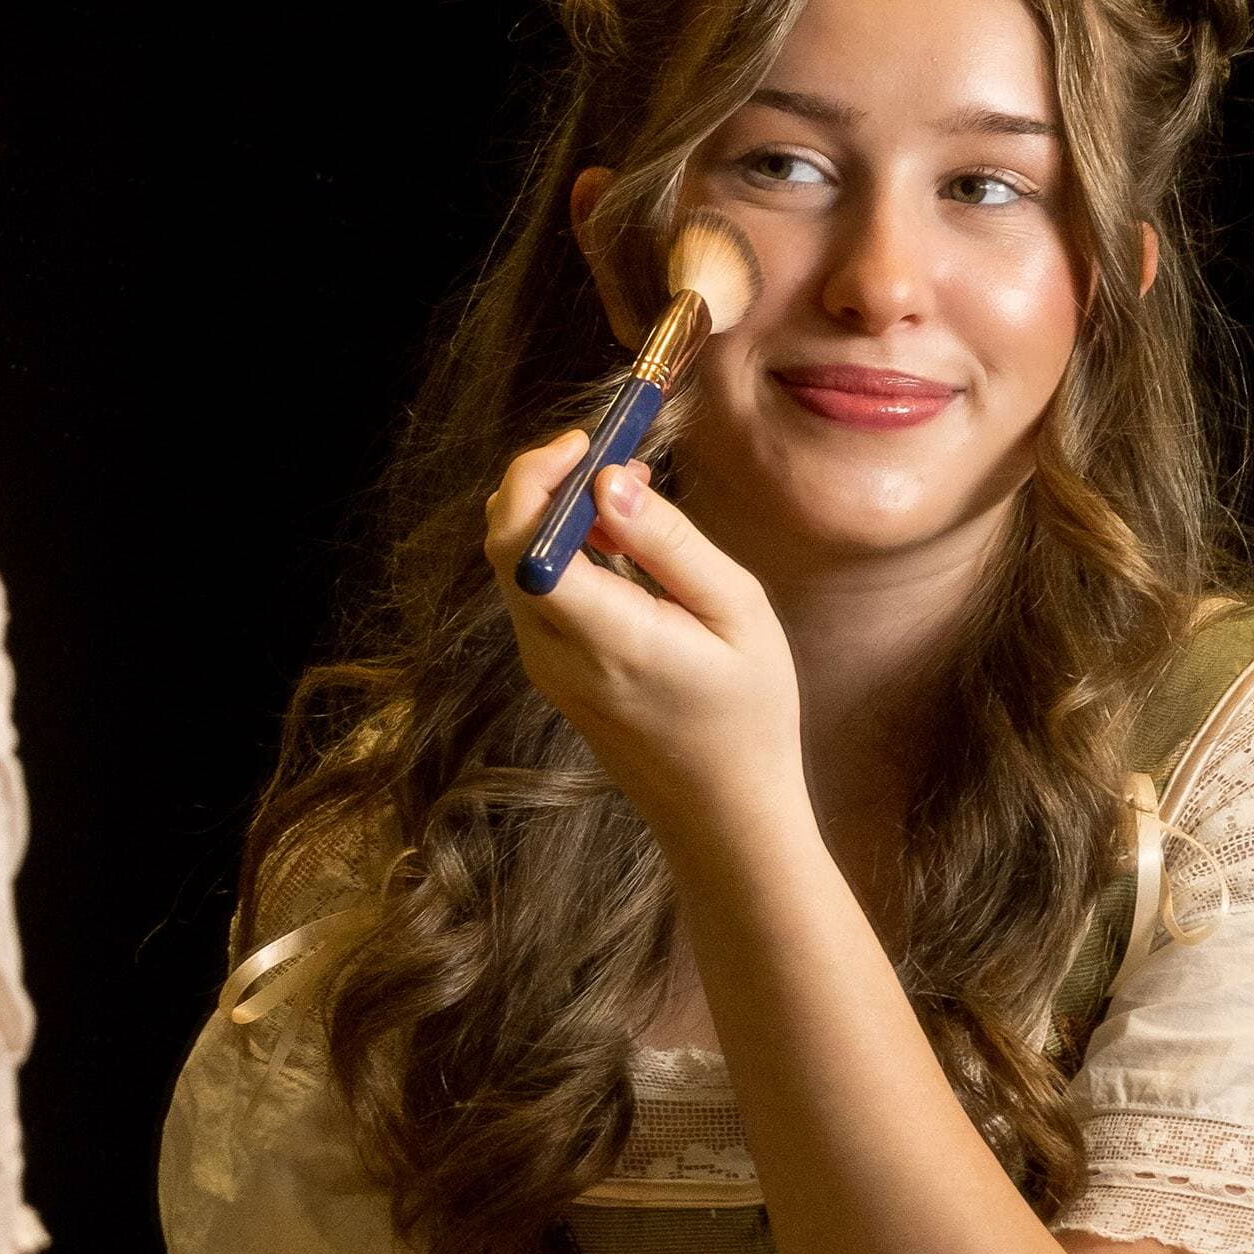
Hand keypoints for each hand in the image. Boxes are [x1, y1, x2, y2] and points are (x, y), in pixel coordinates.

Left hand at [483, 437, 809, 868]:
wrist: (724, 812)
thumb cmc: (748, 711)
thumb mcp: (736, 611)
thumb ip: (667, 541)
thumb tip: (607, 480)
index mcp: (604, 638)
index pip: (524, 542)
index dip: (539, 476)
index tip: (591, 441)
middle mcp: (555, 655)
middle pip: (505, 543)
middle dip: (545, 481)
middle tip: (611, 453)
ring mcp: (545, 668)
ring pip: (515, 563)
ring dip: (557, 514)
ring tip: (631, 495)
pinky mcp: (552, 672)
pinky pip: (535, 591)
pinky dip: (564, 550)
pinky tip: (621, 544)